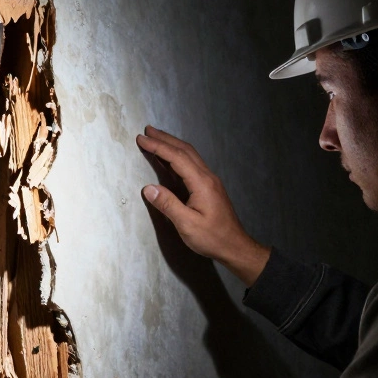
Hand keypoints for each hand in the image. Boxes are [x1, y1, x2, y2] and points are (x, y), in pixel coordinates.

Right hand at [136, 125, 269, 286]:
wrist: (235, 246)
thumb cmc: (212, 238)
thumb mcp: (187, 225)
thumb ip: (168, 204)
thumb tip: (148, 188)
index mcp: (201, 183)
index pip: (177, 158)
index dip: (158, 147)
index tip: (142, 139)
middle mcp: (207, 177)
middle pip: (185, 150)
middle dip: (165, 139)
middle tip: (147, 130)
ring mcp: (210, 181)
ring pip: (190, 155)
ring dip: (172, 145)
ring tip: (157, 138)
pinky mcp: (209, 187)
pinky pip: (192, 164)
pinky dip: (178, 156)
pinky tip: (171, 158)